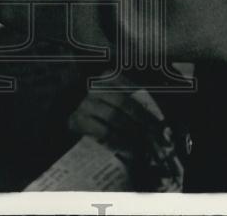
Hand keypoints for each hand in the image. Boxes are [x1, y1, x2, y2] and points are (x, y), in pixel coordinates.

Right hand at [68, 87, 183, 191]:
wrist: (66, 111)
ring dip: (132, 132)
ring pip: (115, 117)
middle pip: (125, 103)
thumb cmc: (98, 107)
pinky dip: (119, 141)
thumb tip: (156, 120)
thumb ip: (132, 101)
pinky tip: (129, 148)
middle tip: (156, 136)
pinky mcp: (77, 120)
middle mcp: (95, 86)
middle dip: (143, 121)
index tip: (160, 123)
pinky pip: (103, 132)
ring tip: (144, 144)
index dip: (147, 107)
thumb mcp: (113, 97)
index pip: (132, 90)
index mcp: (107, 76)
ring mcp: (85, 103)